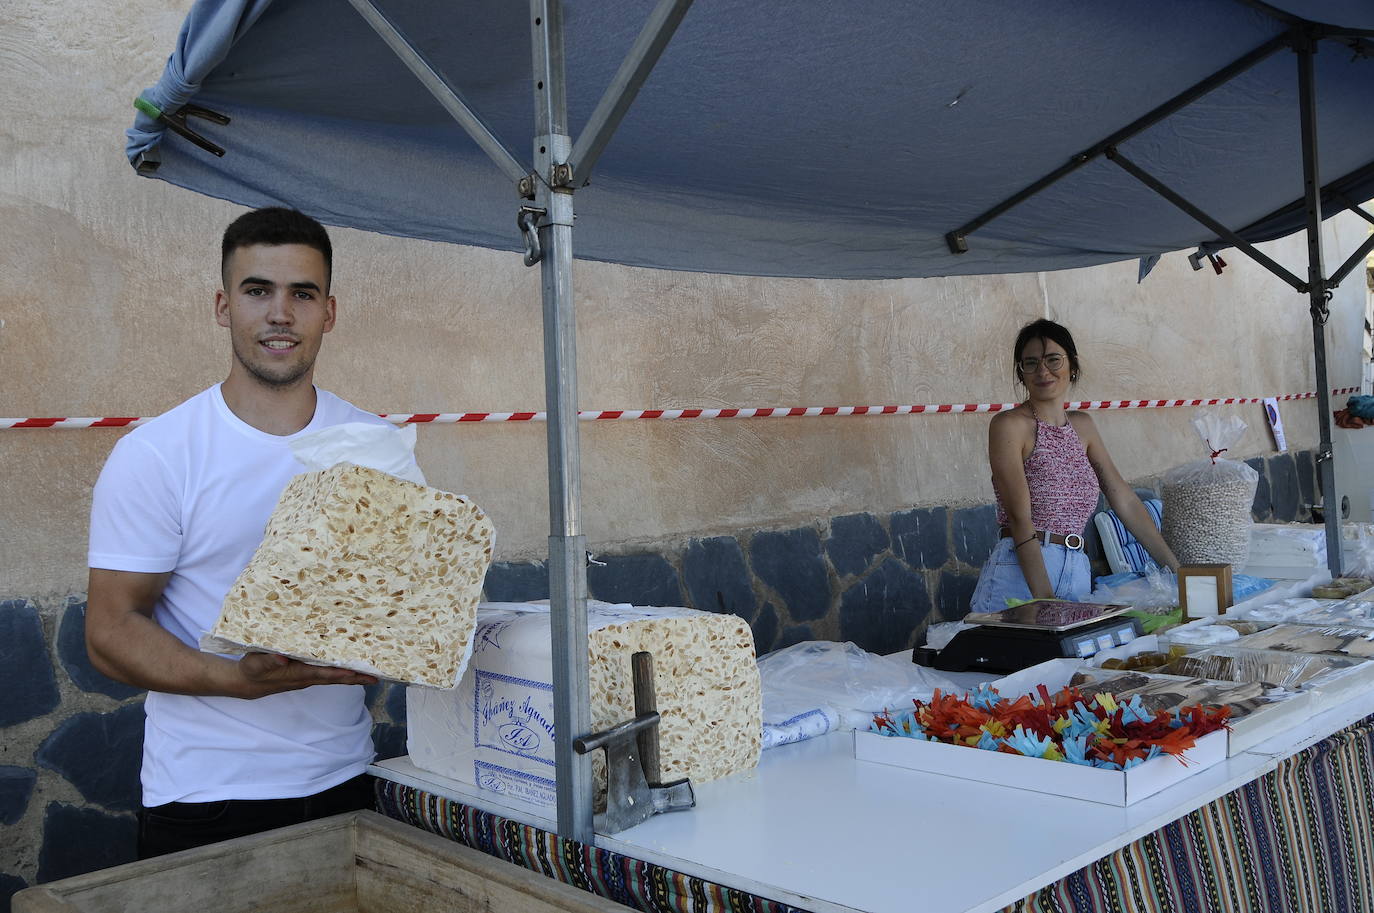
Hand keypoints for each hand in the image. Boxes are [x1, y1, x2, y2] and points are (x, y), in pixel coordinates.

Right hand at [235, 652, 377, 698]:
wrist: (247, 682)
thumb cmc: (252, 670)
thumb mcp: (256, 663)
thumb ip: (269, 659)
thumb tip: (283, 658)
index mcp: (297, 674)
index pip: (323, 674)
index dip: (339, 673)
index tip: (355, 672)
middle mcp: (307, 677)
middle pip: (335, 678)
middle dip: (355, 677)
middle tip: (376, 677)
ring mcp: (308, 676)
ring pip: (334, 677)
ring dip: (353, 675)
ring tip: (372, 673)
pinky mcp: (306, 673)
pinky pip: (329, 673)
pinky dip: (342, 671)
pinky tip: (352, 667)